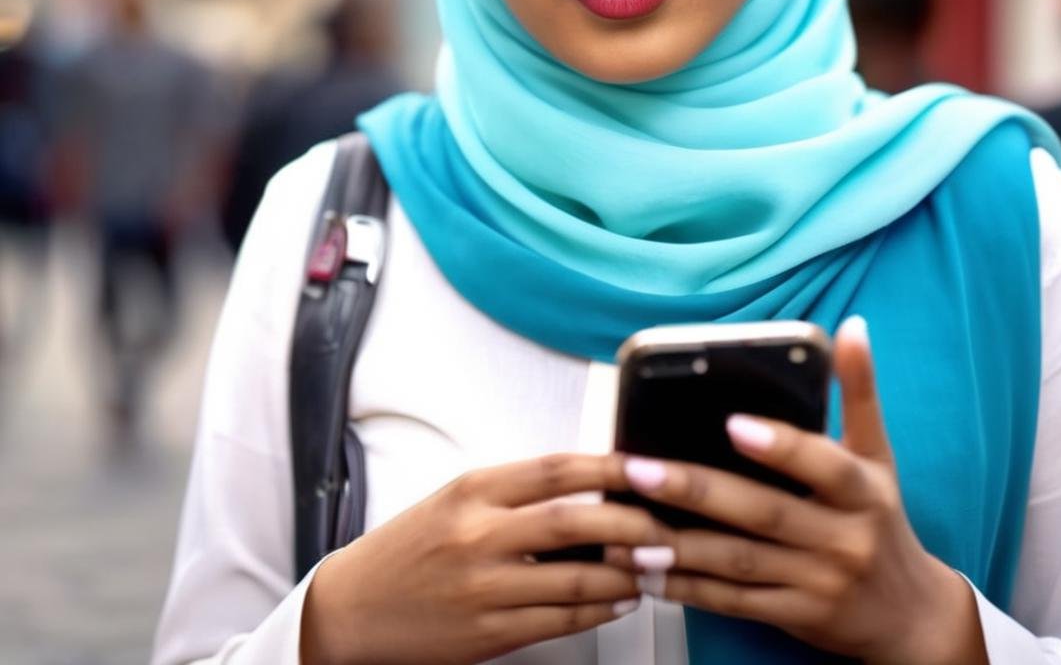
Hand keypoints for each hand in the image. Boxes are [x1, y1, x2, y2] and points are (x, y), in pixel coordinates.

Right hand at [300, 452, 669, 664]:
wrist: (353, 608)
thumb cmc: (410, 547)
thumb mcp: (457, 498)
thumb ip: (517, 490)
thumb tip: (591, 483)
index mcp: (474, 490)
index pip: (557, 469)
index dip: (611, 467)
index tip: (649, 467)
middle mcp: (479, 534)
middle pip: (574, 521)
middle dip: (632, 524)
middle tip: (667, 525)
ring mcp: (484, 587)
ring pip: (574, 579)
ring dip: (626, 573)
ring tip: (656, 565)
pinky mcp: (486, 634)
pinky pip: (558, 621)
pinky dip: (599, 611)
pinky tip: (622, 600)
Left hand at [609, 318, 986, 664]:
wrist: (910, 615)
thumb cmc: (881, 518)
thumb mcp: (878, 454)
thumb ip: (858, 390)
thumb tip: (853, 326)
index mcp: (863, 491)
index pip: (823, 466)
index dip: (779, 446)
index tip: (731, 424)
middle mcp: (843, 539)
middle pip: (763, 513)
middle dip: (696, 491)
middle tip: (638, 470)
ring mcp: (818, 584)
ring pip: (739, 562)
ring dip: (677, 547)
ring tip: (624, 529)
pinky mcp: (796, 618)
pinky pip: (734, 602)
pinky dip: (688, 588)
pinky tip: (645, 572)